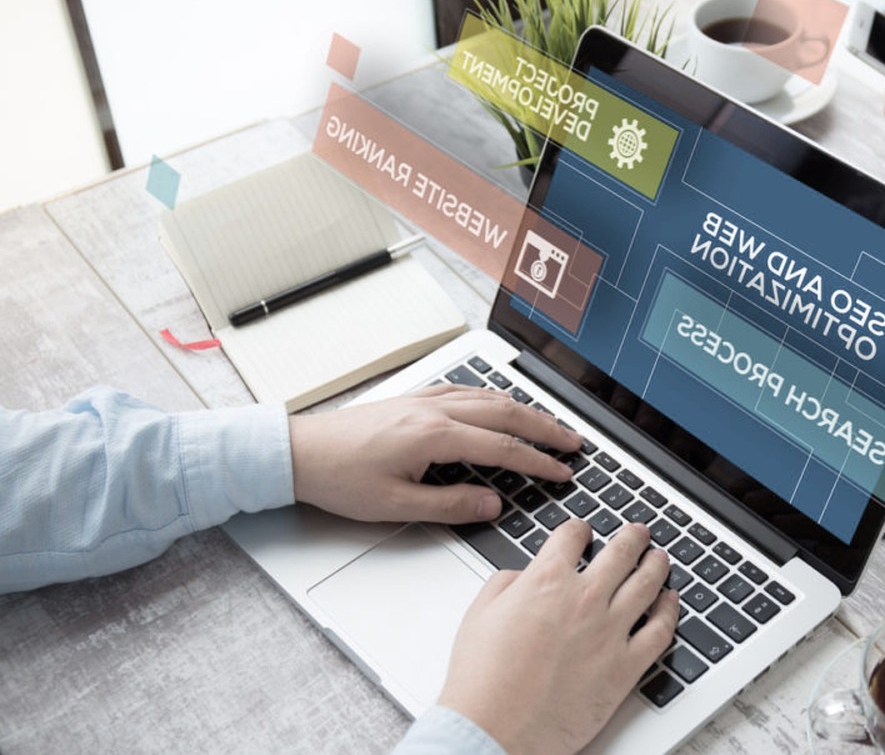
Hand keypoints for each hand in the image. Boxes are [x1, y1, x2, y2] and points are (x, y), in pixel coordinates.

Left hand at [289, 384, 580, 523]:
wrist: (299, 453)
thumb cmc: (340, 479)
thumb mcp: (396, 506)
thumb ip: (449, 505)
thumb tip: (491, 504)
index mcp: (433, 435)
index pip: (501, 446)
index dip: (536, 462)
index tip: (561, 472)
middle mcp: (434, 409)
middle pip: (505, 412)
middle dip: (545, 428)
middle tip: (573, 442)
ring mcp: (425, 399)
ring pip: (489, 396)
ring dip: (524, 410)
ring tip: (549, 424)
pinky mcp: (415, 397)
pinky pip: (467, 390)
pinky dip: (495, 396)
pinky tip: (501, 403)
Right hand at [437, 520, 679, 753]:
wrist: (494, 731)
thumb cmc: (482, 681)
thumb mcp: (479, 615)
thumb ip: (505, 584)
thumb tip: (522, 578)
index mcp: (546, 581)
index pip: (572, 536)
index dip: (578, 529)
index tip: (582, 532)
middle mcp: (583, 599)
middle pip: (621, 552)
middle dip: (632, 537)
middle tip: (638, 532)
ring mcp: (609, 631)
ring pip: (647, 584)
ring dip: (656, 564)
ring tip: (660, 557)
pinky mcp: (625, 667)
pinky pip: (660, 631)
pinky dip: (670, 611)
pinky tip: (671, 602)